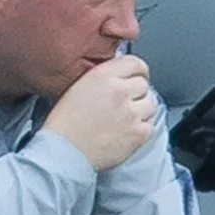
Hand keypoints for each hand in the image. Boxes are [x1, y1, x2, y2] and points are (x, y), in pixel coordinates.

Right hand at [44, 55, 157, 171]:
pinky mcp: (138, 134)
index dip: (138, 71)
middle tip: (125, 102)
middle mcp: (119, 91)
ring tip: (125, 118)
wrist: (63, 151)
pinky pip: (150, 125)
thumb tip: (121, 77)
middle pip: (144, 84)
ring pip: (151, 104)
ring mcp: (131, 113)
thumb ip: (103, 78)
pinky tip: (127, 131)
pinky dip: (142, 128)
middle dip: (136, 92)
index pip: (135, 63)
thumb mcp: (78, 86)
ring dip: (142, 110)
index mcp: (103, 76)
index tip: (137, 76)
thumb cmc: (64, 124)